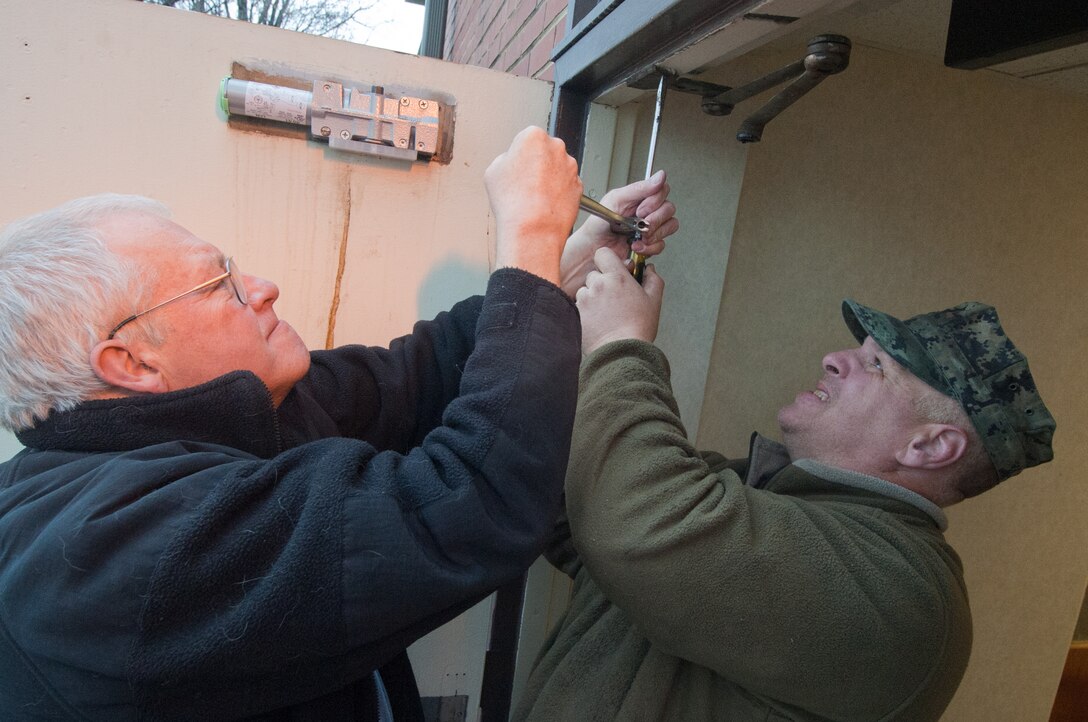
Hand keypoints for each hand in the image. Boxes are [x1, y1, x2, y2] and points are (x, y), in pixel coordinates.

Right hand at [484, 126, 581, 285]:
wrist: (533, 229)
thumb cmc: (513, 202)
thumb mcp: (493, 171)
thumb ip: (505, 159)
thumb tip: (511, 163)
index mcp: (533, 136)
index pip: (525, 139)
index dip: (518, 155)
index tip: (515, 167)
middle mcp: (556, 147)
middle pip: (544, 151)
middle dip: (536, 163)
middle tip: (524, 183)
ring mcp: (570, 166)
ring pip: (557, 167)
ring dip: (548, 177)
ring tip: (534, 197)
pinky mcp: (579, 185)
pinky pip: (566, 184)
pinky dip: (558, 192)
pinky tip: (545, 204)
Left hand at [560, 170, 678, 295]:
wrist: (592, 249)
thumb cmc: (598, 224)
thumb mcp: (616, 199)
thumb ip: (640, 188)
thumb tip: (660, 176)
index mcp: (640, 197)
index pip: (663, 191)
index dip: (655, 200)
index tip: (641, 209)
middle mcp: (647, 211)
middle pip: (669, 208)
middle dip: (655, 217)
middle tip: (640, 221)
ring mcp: (650, 228)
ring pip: (670, 226)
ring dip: (654, 233)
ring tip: (638, 236)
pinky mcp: (649, 245)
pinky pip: (661, 245)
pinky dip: (650, 247)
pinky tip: (636, 245)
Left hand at [575, 247, 663, 354]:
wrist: (621, 352)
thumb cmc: (638, 327)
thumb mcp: (653, 301)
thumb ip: (652, 279)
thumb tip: (649, 268)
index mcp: (617, 277)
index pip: (602, 253)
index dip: (607, 260)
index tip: (614, 270)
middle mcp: (598, 284)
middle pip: (594, 274)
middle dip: (602, 282)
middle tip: (614, 298)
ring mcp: (585, 299)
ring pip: (586, 290)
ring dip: (593, 297)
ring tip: (607, 313)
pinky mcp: (577, 313)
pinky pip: (580, 305)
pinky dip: (587, 311)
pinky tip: (599, 321)